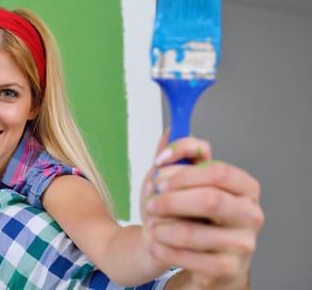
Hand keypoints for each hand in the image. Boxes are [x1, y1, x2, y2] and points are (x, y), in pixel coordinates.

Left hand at [141, 134, 263, 288]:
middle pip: (209, 199)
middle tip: (151, 201)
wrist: (201, 260)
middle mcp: (250, 214)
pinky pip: (186, 256)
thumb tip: (170, 131)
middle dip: (170, 199)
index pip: (218, 170)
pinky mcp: (226, 268)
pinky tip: (155, 242)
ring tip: (151, 224)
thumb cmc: (192, 216)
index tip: (157, 169)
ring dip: (161, 226)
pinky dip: (163, 248)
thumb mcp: (184, 184)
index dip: (184, 169)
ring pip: (191, 231)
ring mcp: (241, 244)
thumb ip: (179, 158)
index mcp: (244, 187)